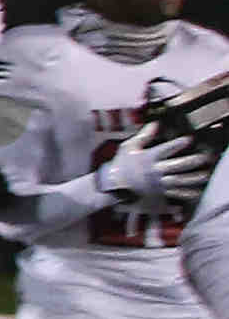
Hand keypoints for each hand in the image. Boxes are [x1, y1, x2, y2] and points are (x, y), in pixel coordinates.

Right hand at [99, 126, 214, 212]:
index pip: (164, 149)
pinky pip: (174, 194)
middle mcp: (153, 171)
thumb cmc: (121, 164)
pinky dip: (186, 194)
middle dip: (191, 162)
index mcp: (147, 158)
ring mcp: (157, 183)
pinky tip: (196, 191)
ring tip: (204, 174)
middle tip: (203, 158)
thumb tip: (155, 124)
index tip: (188, 139)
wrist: (113, 185)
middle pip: (175, 166)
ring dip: (193, 178)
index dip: (177, 144)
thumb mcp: (129, 146)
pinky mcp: (158, 192)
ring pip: (178, 181)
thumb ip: (144, 135)